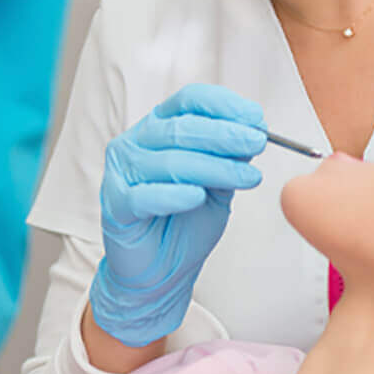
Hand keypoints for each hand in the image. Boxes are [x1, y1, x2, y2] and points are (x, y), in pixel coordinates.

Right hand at [90, 84, 267, 347]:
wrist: (160, 272)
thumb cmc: (185, 223)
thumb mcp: (217, 186)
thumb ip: (228, 159)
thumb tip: (253, 133)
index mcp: (159, 127)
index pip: (189, 101)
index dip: (224, 106)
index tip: (256, 119)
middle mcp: (137, 142)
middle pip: (182, 128)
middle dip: (226, 135)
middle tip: (257, 143)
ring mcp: (122, 172)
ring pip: (171, 162)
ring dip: (214, 168)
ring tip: (246, 178)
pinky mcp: (115, 204)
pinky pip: (146, 196)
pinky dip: (174, 195)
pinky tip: (197, 196)